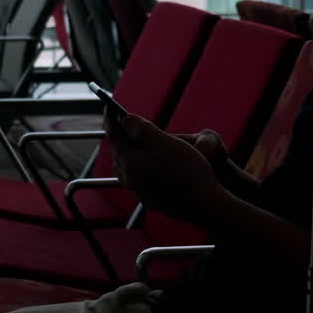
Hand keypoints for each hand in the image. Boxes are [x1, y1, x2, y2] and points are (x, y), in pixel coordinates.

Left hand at [107, 114, 229, 226]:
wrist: (204, 205)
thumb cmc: (188, 171)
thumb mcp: (166, 143)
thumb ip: (143, 130)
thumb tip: (125, 119)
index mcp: (130, 162)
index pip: (114, 136)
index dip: (111, 120)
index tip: (109, 107)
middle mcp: (129, 178)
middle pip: (119, 152)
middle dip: (120, 136)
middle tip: (124, 122)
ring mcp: (138, 191)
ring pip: (127, 167)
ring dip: (129, 152)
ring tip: (136, 142)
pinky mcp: (149, 200)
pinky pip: (137, 178)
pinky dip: (139, 166)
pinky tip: (151, 163)